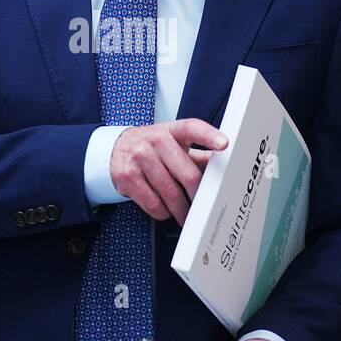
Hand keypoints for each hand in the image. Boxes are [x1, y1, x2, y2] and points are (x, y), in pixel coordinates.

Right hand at [109, 119, 227, 224]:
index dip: (209, 136)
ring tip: (183, 213)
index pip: (192, 128)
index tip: (224, 144)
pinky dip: (163, 212)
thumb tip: (223, 168)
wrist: (116, 149)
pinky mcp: (127, 176)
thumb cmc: (152, 147)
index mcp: (172, 130)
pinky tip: (164, 209)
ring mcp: (139, 157)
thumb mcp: (174, 143)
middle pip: (187, 174)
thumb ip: (198, 154)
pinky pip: (153, 203)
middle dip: (197, 196)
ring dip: (180, 209)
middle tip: (203, 207)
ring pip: (171, 193)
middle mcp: (155, 140)